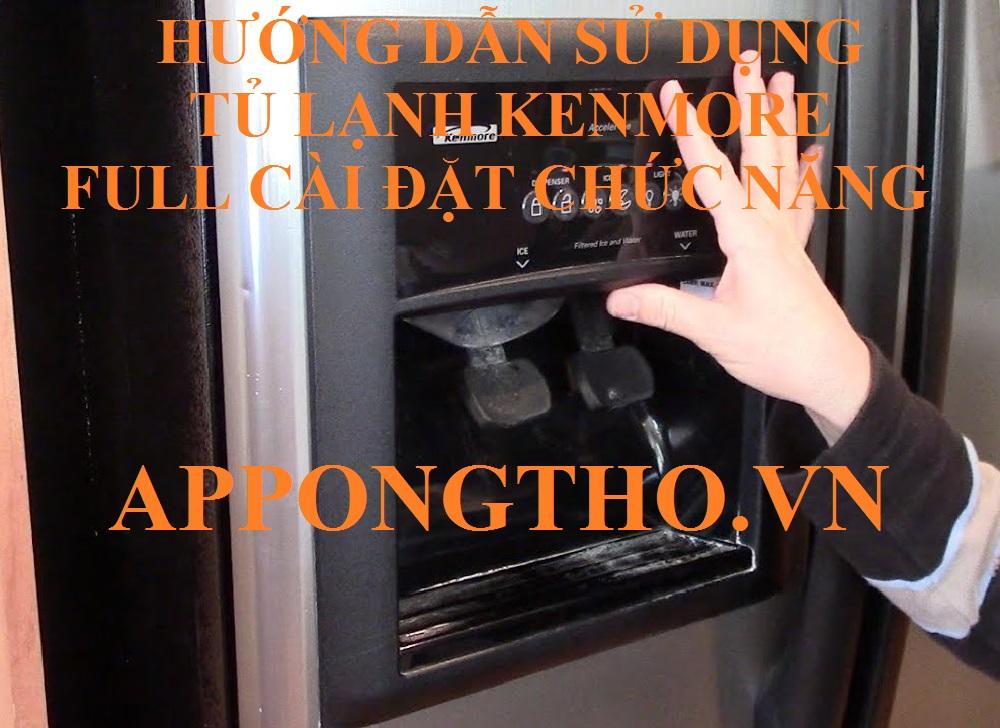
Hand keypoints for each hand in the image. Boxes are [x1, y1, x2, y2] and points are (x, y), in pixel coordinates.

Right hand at [606, 51, 870, 439]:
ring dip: (782, 121)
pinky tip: (811, 149)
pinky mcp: (796, 249)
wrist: (829, 370)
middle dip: (751, 105)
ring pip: (785, 165)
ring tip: (782, 83)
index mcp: (748, 239)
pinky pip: (802, 198)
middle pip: (760, 153)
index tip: (674, 98)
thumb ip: (665, 309)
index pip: (713, 174)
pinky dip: (806, 169)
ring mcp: (788, 235)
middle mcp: (772, 228)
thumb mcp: (713, 331)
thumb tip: (620, 295)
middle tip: (746, 66)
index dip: (690, 132)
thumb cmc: (780, 349)